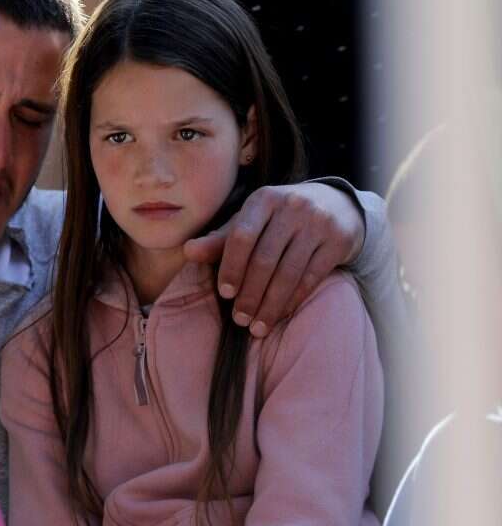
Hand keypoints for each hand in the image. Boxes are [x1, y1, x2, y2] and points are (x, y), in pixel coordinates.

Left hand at [184, 183, 364, 336]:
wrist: (336, 204)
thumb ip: (220, 240)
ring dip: (270, 304)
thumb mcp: (251, 222)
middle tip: (240, 319)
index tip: (225, 294)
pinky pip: (311, 277)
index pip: (241, 237)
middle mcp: (292, 206)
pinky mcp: (338, 240)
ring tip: (258, 326)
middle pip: (264, 259)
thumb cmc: (280, 218)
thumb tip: (188, 251)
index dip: (231, 268)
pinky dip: (293, 300)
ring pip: (289, 272)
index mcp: (263, 198)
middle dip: (250, 294)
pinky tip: (280, 314)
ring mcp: (318, 222)